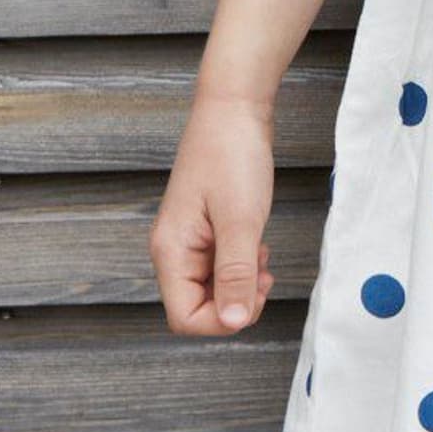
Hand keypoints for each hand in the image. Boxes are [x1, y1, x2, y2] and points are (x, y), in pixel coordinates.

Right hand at [150, 95, 275, 334]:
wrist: (233, 110)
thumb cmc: (232, 155)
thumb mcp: (241, 221)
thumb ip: (235, 274)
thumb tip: (233, 322)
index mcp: (170, 251)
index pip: (184, 318)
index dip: (221, 321)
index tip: (253, 295)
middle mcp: (173, 251)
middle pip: (197, 308)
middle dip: (234, 301)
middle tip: (261, 273)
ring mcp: (188, 241)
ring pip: (212, 289)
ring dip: (241, 283)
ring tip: (260, 256)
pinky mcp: (204, 231)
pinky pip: (220, 267)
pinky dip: (242, 265)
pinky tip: (256, 245)